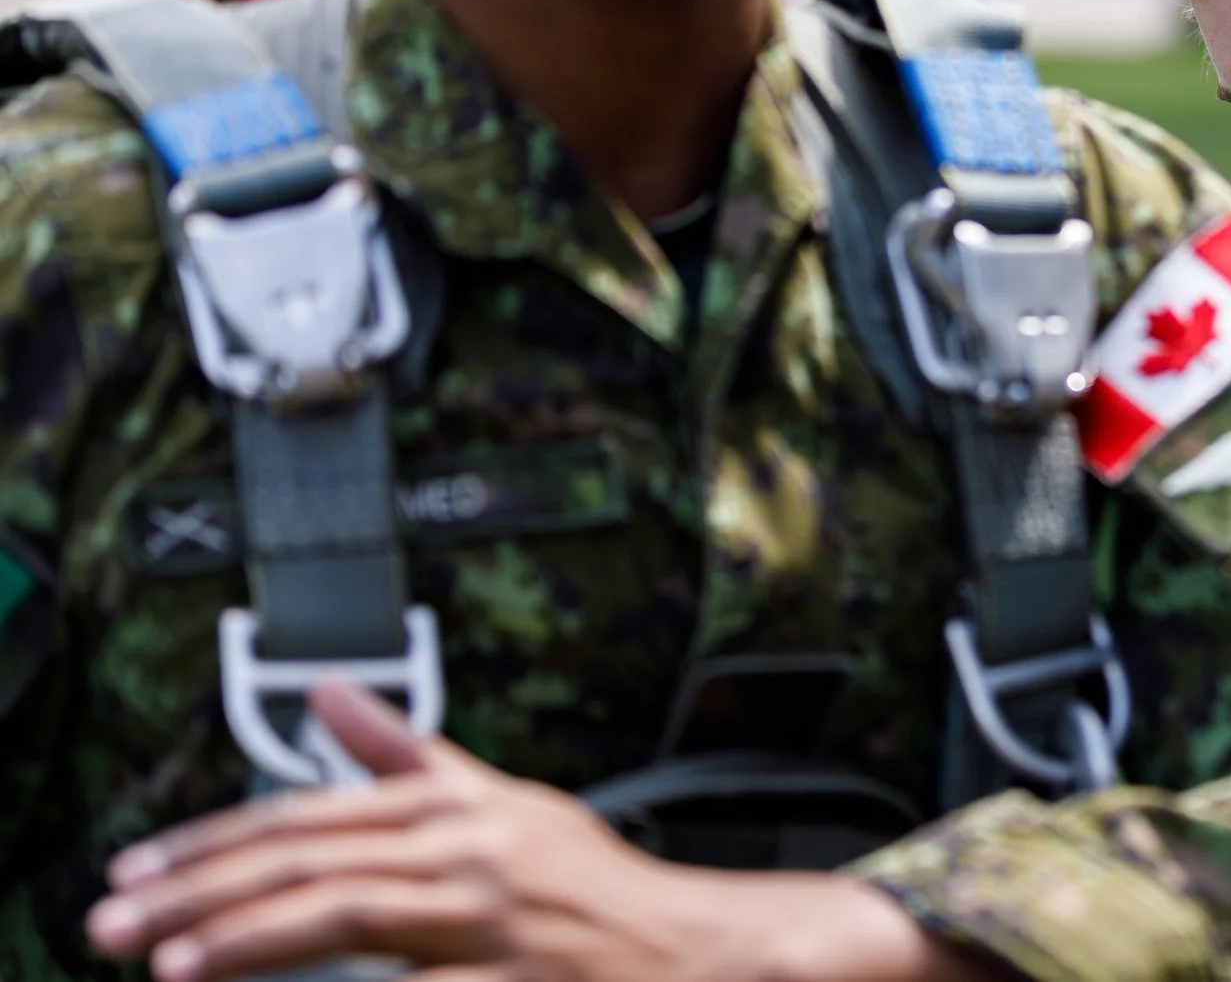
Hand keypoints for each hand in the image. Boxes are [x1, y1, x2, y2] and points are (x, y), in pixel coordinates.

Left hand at [85, 678, 1003, 981]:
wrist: (702, 950)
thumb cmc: (594, 891)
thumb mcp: (505, 807)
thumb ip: (410, 757)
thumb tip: (334, 693)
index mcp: (462, 810)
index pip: (317, 814)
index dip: (218, 841)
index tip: (138, 872)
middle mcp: (474, 852)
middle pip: (317, 860)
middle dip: (204, 892)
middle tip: (114, 922)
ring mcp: (494, 920)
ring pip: (353, 913)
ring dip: (252, 939)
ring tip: (170, 963)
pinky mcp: (512, 981)